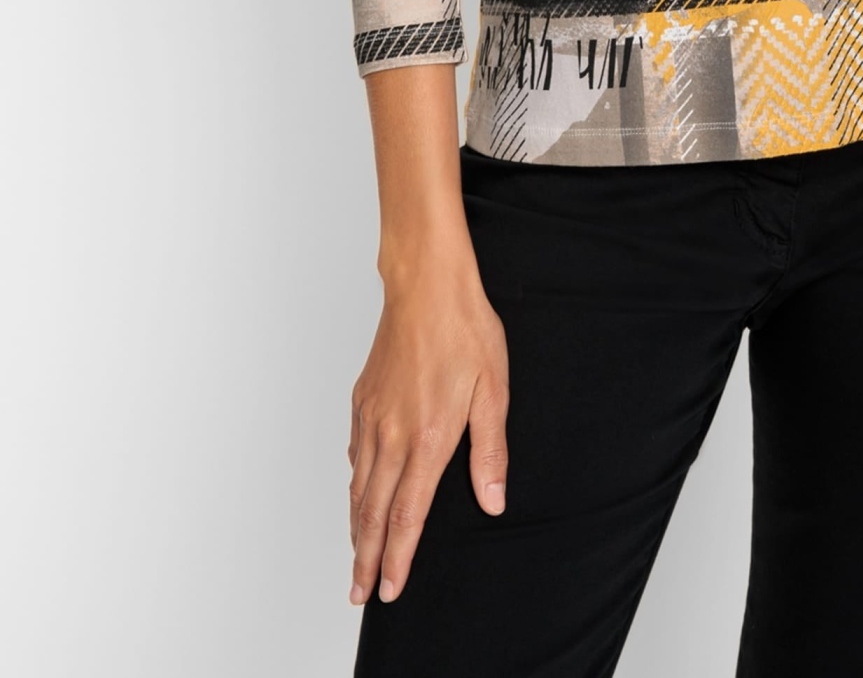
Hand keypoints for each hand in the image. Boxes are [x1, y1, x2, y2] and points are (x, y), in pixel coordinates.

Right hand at [348, 256, 509, 604]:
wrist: (426, 284)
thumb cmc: (464, 328)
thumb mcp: (493, 389)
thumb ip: (490, 450)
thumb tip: (493, 501)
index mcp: (428, 437)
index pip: (408, 514)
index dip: (398, 557)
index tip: (390, 589)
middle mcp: (393, 434)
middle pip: (374, 511)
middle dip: (367, 557)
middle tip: (360, 592)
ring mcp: (373, 416)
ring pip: (359, 485)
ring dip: (357, 526)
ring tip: (357, 556)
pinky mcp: (363, 399)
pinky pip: (355, 453)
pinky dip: (354, 483)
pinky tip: (358, 492)